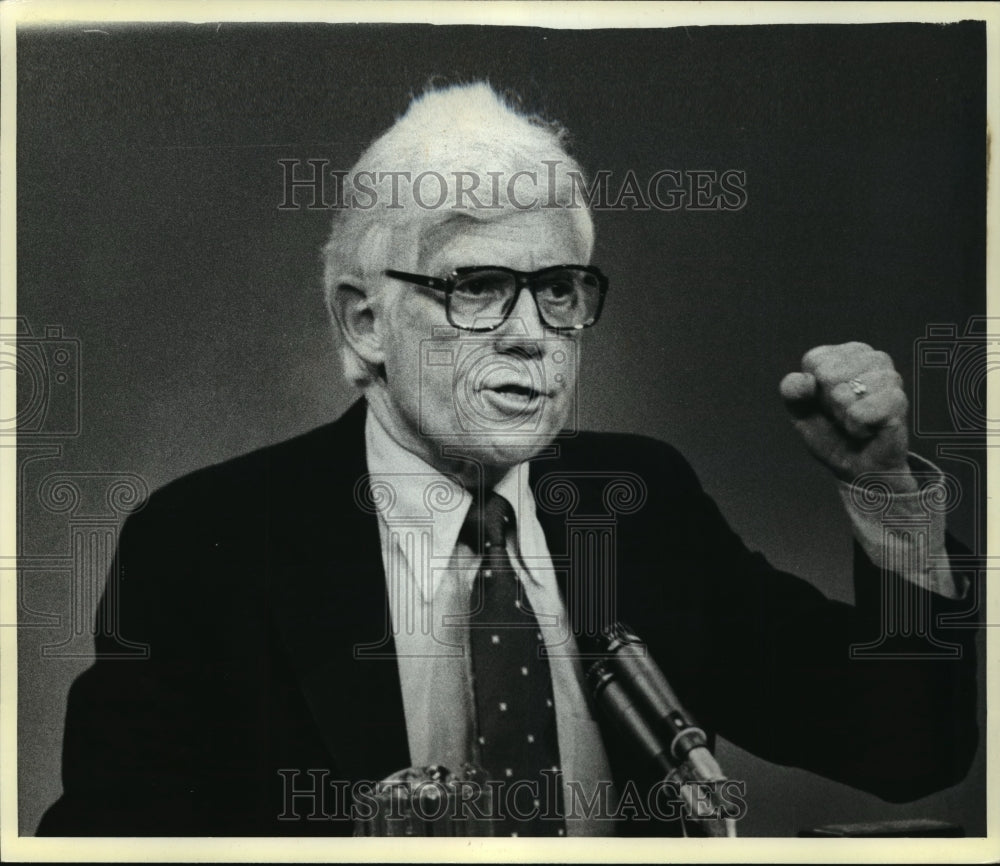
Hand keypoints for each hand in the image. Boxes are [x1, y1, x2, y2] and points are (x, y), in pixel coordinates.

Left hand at [780, 342, 916, 491]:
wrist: (859, 467)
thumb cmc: (830, 434)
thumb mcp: (801, 412)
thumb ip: (792, 392)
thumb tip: (804, 380)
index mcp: (845, 354)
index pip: (814, 361)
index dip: (812, 389)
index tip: (825, 402)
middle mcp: (872, 358)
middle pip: (828, 374)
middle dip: (828, 402)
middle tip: (842, 414)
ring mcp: (890, 378)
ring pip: (845, 392)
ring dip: (843, 416)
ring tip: (855, 421)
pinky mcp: (899, 401)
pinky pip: (861, 411)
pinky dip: (856, 427)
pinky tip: (867, 430)